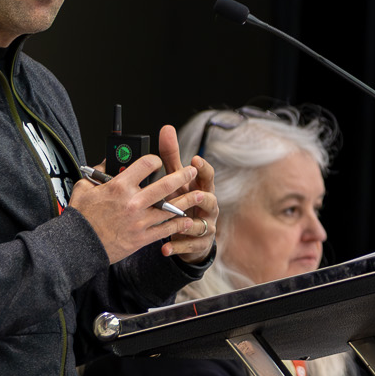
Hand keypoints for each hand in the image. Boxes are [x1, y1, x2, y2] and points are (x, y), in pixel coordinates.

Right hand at [69, 142, 198, 264]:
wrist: (78, 246)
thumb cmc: (80, 217)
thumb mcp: (84, 188)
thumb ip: (98, 173)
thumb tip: (110, 162)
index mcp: (119, 187)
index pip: (145, 164)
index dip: (155, 160)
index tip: (158, 161)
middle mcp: (133, 202)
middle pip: (165, 185)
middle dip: (182, 176)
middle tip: (191, 170)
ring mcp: (139, 221)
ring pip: (170, 208)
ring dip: (187, 200)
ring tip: (200, 194)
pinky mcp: (142, 238)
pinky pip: (165, 229)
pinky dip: (178, 224)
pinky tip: (187, 220)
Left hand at [157, 123, 217, 262]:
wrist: (192, 233)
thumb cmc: (183, 200)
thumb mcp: (178, 180)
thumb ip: (172, 157)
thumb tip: (166, 128)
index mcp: (202, 188)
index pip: (207, 176)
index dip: (203, 169)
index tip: (195, 160)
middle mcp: (208, 207)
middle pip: (210, 200)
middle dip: (204, 197)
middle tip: (196, 194)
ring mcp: (205, 226)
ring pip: (200, 225)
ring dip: (190, 224)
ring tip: (180, 223)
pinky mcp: (198, 243)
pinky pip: (189, 245)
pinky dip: (176, 246)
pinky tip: (164, 247)